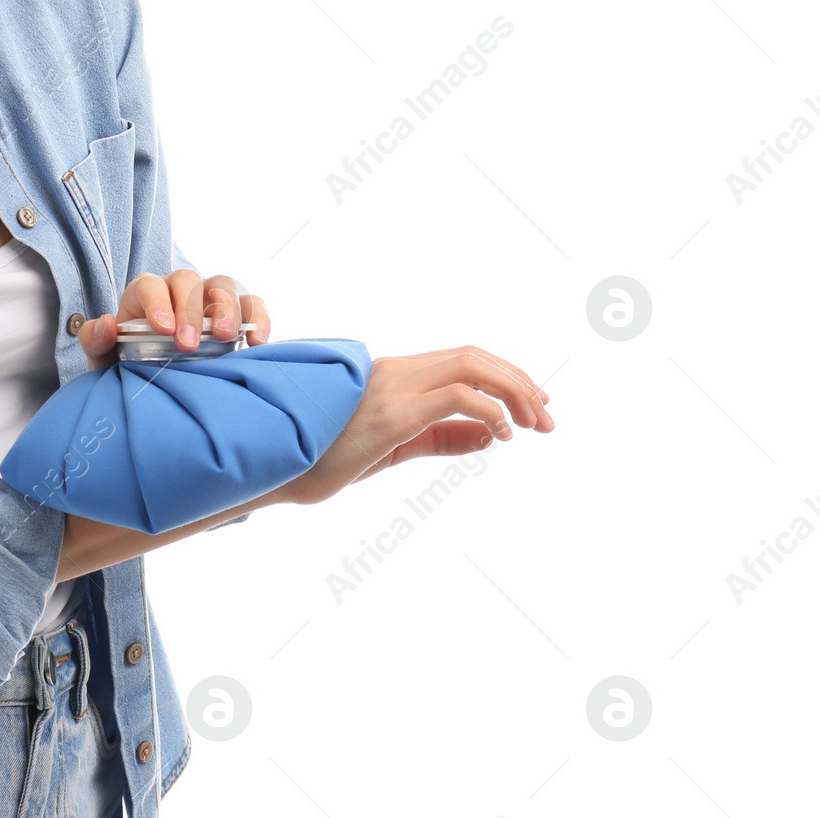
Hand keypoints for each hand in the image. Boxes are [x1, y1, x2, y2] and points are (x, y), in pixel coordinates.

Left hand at [77, 270, 270, 363]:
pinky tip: (256, 342)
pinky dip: (258, 317)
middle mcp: (178, 290)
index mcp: (144, 295)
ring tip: (226, 337)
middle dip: (190, 309)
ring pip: (223, 285)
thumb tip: (107, 323)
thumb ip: (97, 342)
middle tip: (189, 345)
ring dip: (226, 308)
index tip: (162, 329)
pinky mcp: (237, 316)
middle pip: (188, 279)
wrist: (159, 387)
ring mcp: (210, 300)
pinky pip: (252, 305)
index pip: (149, 284)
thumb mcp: (107, 360)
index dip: (157, 302)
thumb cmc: (131, 367)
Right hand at [271, 346, 555, 505]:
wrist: (274, 467)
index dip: (506, 375)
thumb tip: (491, 434)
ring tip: (535, 424)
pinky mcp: (390, 413)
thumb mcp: (395, 448)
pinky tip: (502, 434)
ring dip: (513, 392)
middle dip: (520, 382)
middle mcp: (394, 371)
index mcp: (392, 374)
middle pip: (474, 355)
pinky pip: (454, 397)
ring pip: (470, 366)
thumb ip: (441, 437)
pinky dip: (489, 409)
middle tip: (548, 417)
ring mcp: (391, 388)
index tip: (534, 405)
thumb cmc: (323, 458)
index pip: (462, 358)